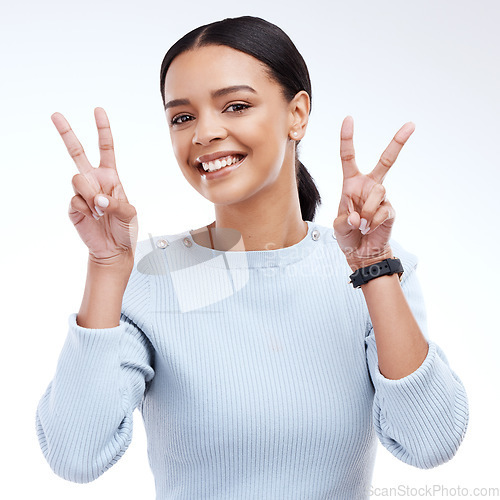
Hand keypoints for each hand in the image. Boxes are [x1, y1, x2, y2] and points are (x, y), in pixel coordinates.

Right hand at [52, 107, 137, 263]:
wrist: (114, 250)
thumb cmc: (124, 230)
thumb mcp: (130, 214)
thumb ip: (116, 203)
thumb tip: (98, 199)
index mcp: (111, 177)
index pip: (105, 148)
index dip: (102, 130)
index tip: (98, 111)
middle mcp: (94, 180)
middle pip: (77, 152)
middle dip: (67, 133)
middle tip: (56, 115)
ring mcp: (82, 193)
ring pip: (78, 179)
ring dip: (91, 195)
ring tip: (101, 210)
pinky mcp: (73, 207)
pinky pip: (76, 200)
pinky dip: (87, 210)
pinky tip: (93, 218)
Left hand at [333, 116, 414, 270]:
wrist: (361, 253)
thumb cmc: (348, 235)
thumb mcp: (338, 227)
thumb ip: (344, 220)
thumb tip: (358, 217)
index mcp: (351, 183)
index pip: (349, 157)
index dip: (347, 138)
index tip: (349, 119)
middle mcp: (368, 185)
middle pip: (386, 160)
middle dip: (398, 143)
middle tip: (411, 125)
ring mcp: (381, 197)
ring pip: (378, 191)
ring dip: (367, 210)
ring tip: (362, 224)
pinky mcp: (390, 210)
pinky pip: (383, 211)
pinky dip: (373, 221)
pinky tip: (370, 228)